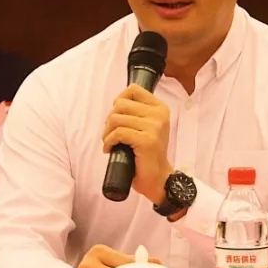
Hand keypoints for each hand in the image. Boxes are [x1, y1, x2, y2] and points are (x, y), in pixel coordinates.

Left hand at [101, 85, 172, 204]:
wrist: (158, 178)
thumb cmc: (148, 154)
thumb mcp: (148, 126)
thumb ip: (138, 112)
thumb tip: (117, 103)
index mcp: (160, 108)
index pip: (133, 89)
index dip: (119, 100)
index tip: (117, 115)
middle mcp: (159, 115)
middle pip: (121, 104)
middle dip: (110, 119)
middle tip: (111, 133)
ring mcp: (154, 127)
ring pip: (116, 118)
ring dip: (107, 132)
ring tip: (109, 142)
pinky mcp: (146, 140)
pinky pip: (118, 133)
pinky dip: (108, 141)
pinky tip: (109, 149)